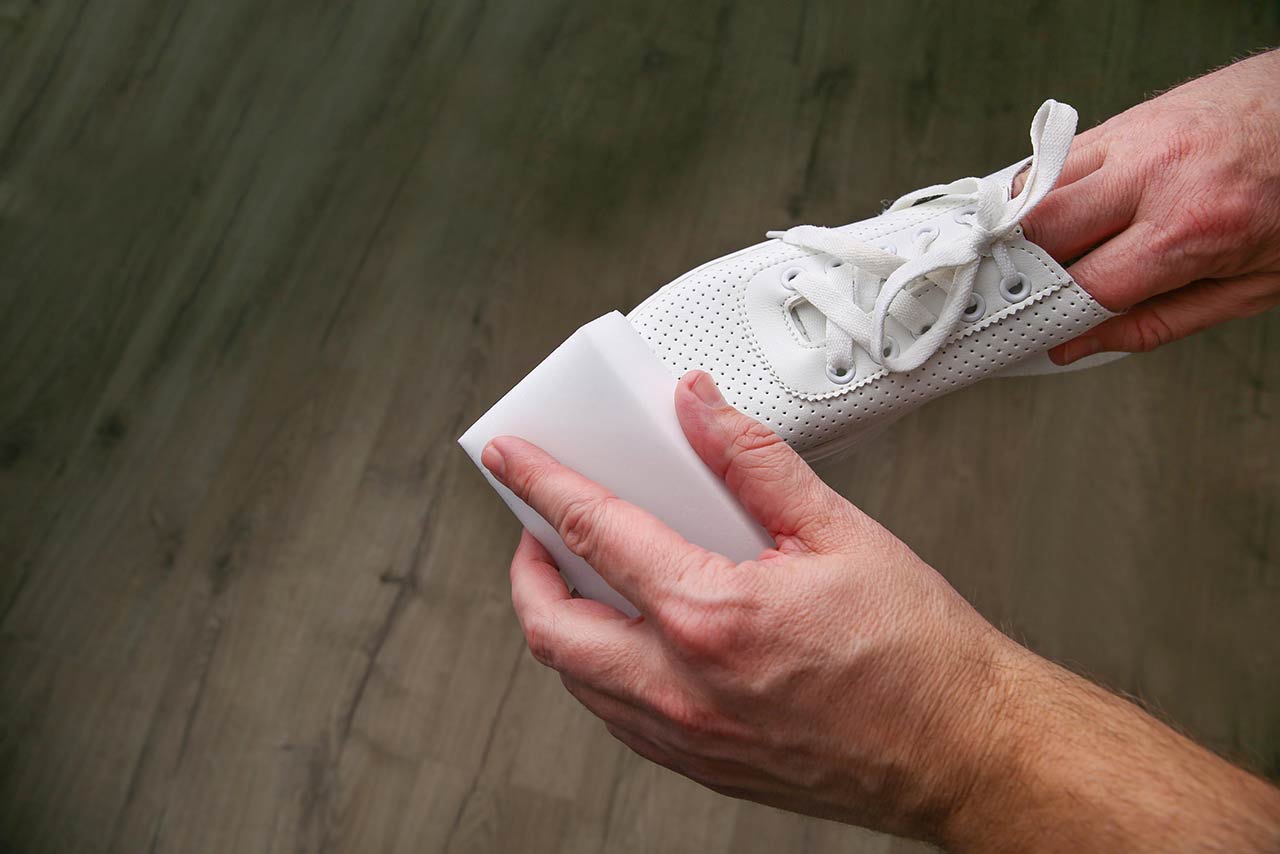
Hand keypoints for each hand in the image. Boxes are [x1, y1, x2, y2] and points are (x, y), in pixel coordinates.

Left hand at [481, 371, 1279, 849]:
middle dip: (527, 569)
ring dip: (561, 621)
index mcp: (712, 618)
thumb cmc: (919, 658)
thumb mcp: (841, 532)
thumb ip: (755, 462)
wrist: (964, 750)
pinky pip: (617, 716)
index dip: (541, 485)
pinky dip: (601, 669)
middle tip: (541, 529)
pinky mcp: (705, 766)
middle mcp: (684, 688)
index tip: (513, 460)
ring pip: (576, 679)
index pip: (594, 533)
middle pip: (552, 625)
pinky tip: (635, 637)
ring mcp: (688, 738)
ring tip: (584, 577)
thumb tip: (703, 411)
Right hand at [1016, 49, 1279, 363]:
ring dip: (1021, 233)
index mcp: (1193, 227)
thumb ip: (1157, 322)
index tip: (1026, 339)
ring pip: (1035, 190)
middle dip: (1019, 275)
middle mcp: (1156, 174)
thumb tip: (1080, 344)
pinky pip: (1056, 160)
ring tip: (1023, 264)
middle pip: (1042, 232)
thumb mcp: (1250, 286)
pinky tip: (1048, 219)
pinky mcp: (1127, 118)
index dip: (1047, 321)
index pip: (1085, 287)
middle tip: (1010, 303)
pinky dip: (1041, 195)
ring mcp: (1136, 137)